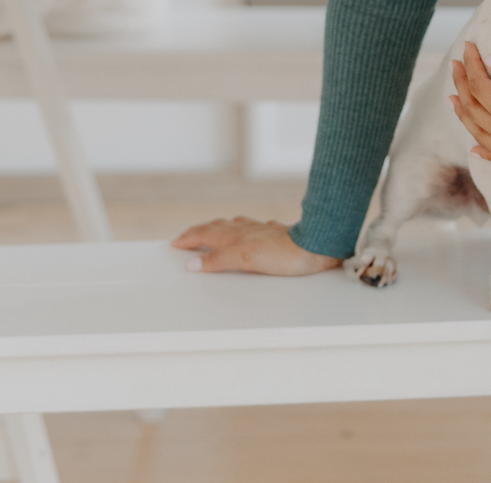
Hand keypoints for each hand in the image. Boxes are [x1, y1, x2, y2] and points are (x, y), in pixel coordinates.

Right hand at [170, 217, 341, 274]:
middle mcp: (246, 230)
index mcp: (236, 236)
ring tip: (209, 230)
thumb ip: (219, 260)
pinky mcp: (275, 235)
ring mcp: (261, 231)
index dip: (189, 238)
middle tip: (184, 236)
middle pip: (216, 228)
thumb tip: (193, 263)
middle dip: (198, 232)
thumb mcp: (246, 259)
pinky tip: (247, 231)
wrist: (316, 247)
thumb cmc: (285, 254)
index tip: (175, 242)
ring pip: (232, 226)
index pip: (205, 235)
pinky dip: (240, 230)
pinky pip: (250, 229)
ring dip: (217, 229)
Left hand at [450, 40, 490, 175]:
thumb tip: (490, 62)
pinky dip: (481, 151)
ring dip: (463, 114)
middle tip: (456, 64)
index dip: (472, 66)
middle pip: (475, 109)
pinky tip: (473, 147)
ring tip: (452, 99)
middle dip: (462, 84)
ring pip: (479, 133)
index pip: (481, 88)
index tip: (468, 47)